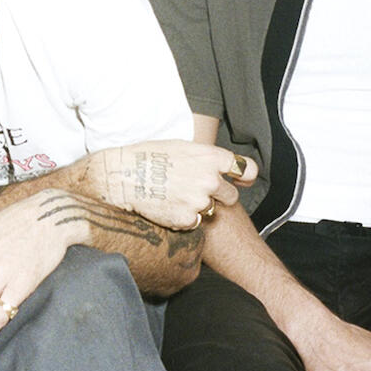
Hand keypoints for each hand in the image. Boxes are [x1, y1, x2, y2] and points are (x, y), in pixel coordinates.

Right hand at [94, 140, 256, 229]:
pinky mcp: (187, 219)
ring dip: (199, 207)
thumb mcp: (183, 147)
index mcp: (211, 157)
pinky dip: (185, 218)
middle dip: (219, 195)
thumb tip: (229, 167)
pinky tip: (169, 206)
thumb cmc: (150, 156)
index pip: (247, 169)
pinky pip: (194, 222)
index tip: (239, 180)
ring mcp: (199, 201)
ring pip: (211, 210)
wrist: (124, 175)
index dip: (244, 177)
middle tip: (196, 190)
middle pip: (231, 195)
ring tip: (176, 196)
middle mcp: (210, 180)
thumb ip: (208, 158)